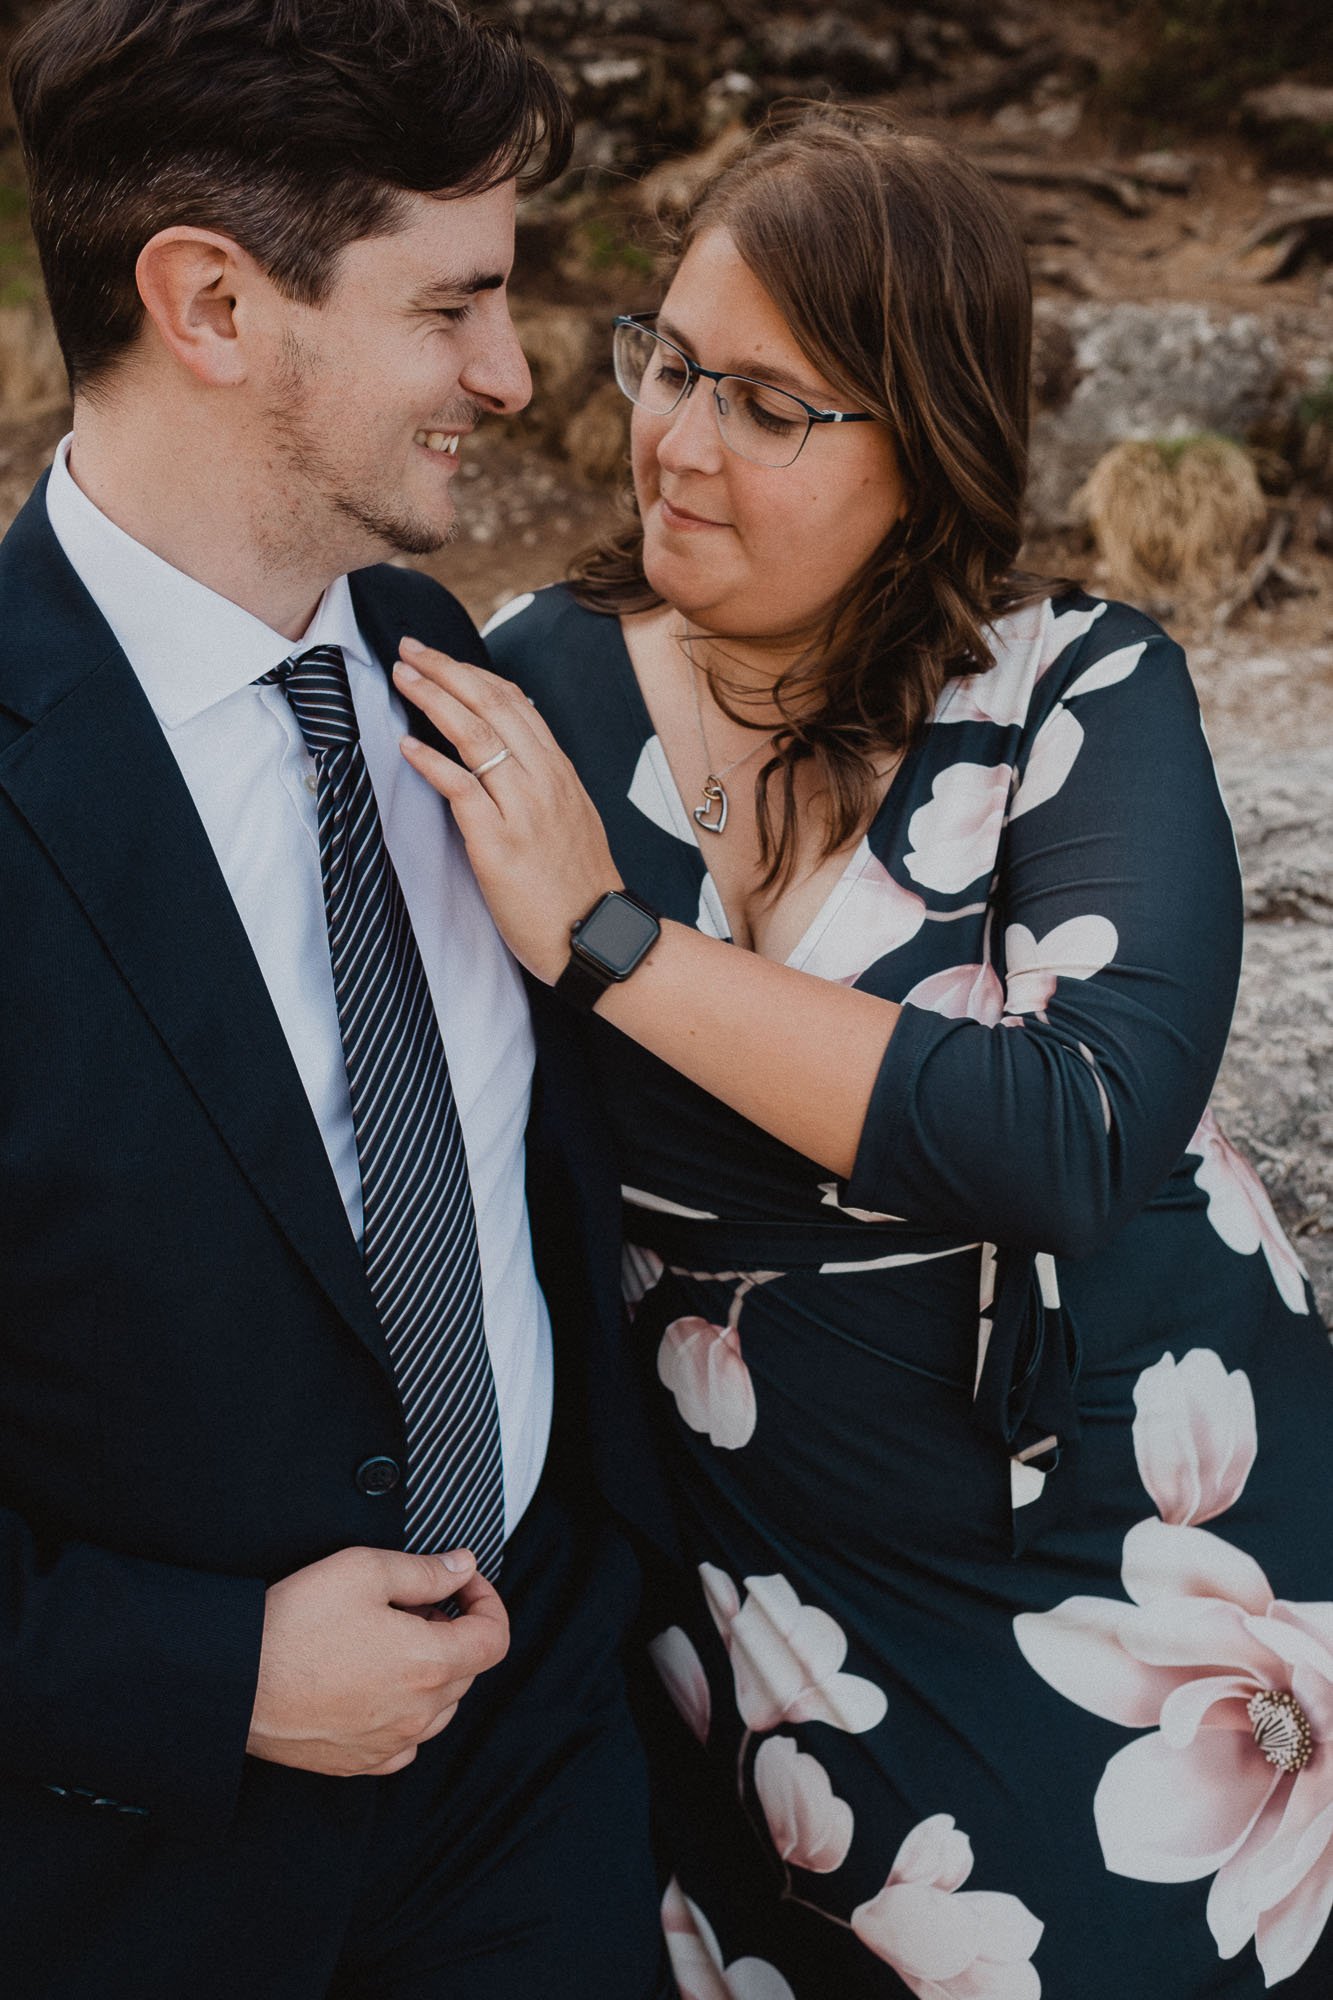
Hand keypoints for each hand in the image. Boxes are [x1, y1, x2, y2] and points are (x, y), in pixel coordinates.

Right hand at [246, 1545, 508, 1776]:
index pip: (495, 1639)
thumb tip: (463, 1568)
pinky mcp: (358, 1763)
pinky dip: (404, 1711)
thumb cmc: (295, 1622)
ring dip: (431, 1672)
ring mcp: (388, 1745)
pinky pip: (404, 1742)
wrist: (234, 1682)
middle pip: (467, 1671)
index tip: (462, 1584)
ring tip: (389, 1641)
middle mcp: (417, 1713)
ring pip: (439, 1708)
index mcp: (429, 1664)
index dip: (488, 1603)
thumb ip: (425, 1571)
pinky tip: (374, 1685)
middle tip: (414, 1604)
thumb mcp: (364, 1570)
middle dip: (453, 1630)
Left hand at [393, 637, 621, 983]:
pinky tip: (406, 744)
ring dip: (433, 699)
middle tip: (410, 648)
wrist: (596, 934)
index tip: (441, 658)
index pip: (515, 702)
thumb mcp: (571, 818)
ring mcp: (522, 809)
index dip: (472, 673)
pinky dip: (431, 761)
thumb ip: (543, 783)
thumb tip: (511, 752)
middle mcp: (543, 780)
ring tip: (402, 677)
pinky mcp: (499, 842)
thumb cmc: (578, 886)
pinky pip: (460, 789)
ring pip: (475, 735)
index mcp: (559, 772)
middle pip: (491, 705)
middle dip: (446, 670)